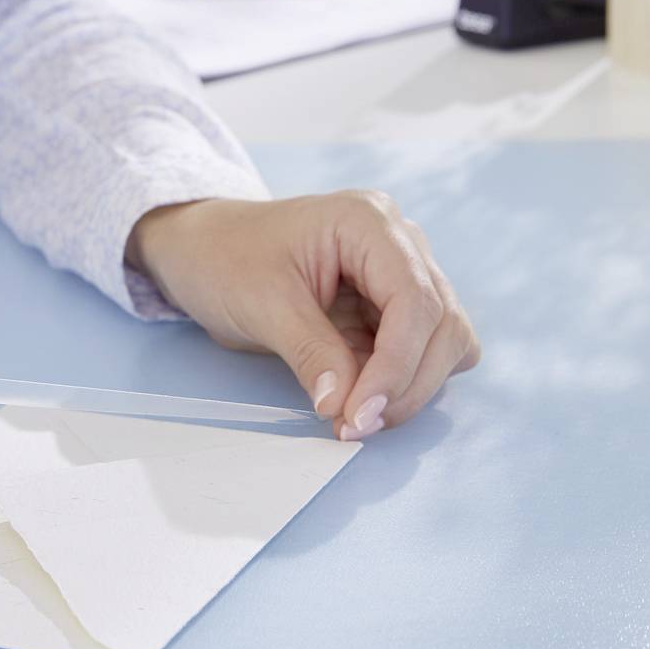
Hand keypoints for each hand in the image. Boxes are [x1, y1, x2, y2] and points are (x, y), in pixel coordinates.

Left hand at [128, 191, 479, 440]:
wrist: (203, 251)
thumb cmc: (225, 258)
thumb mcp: (261, 304)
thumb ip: (310, 353)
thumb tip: (345, 407)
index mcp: (368, 222)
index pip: (415, 299)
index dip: (398, 364)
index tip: (362, 413)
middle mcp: (399, 242)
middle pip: (443, 323)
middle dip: (407, 383)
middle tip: (356, 425)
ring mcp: (401, 274)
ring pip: (445, 340)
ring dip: (410, 387)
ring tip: (356, 417)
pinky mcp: (392, 308)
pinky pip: (423, 351)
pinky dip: (402, 382)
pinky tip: (363, 399)